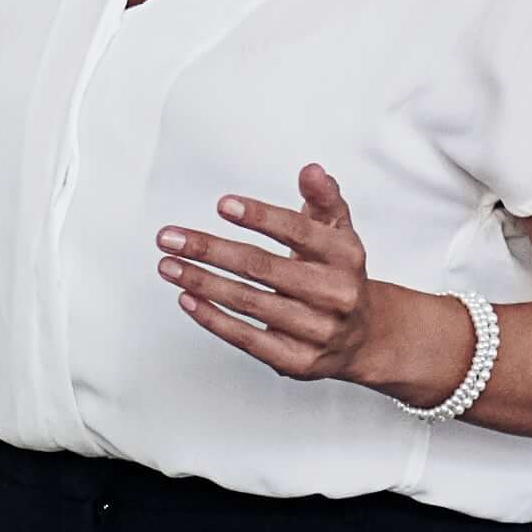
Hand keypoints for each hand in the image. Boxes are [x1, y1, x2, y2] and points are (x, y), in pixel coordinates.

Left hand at [157, 166, 467, 404]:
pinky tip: (187, 297)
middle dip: (210, 250)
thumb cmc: (338, 274)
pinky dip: (213, 318)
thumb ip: (323, 198)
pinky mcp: (297, 360)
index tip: (223, 205)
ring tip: (168, 265)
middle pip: (264, 268)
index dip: (260, 217)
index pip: (299, 232)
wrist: (363, 336)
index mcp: (345, 256)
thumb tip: (311, 171)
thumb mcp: (338, 232)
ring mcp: (316, 330)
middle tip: (169, 237)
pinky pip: (247, 338)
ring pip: (249, 302)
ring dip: (202, 282)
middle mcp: (335, 294)